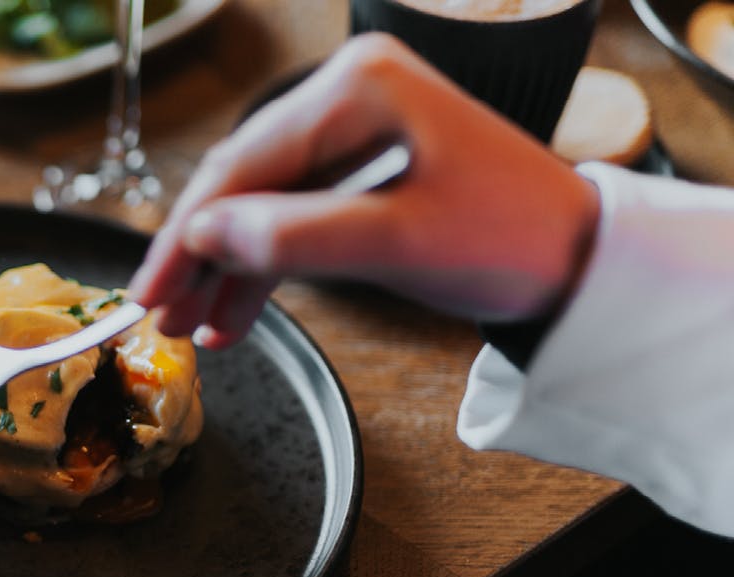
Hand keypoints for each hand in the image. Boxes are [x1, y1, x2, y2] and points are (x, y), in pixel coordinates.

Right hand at [129, 33, 599, 348]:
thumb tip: (200, 235)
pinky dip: (264, 266)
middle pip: (245, 179)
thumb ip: (292, 237)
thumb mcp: (396, 243)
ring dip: (226, 268)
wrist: (586, 264)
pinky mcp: (365, 169)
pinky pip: (295, 216)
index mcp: (360, 87)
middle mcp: (351, 95)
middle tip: (162, 312)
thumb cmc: (513, 239)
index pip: (245, 161)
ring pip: (263, 203)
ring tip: (195, 328)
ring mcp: (357, 131)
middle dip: (200, 253)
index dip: (189, 231)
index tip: (152, 287)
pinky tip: (234, 314)